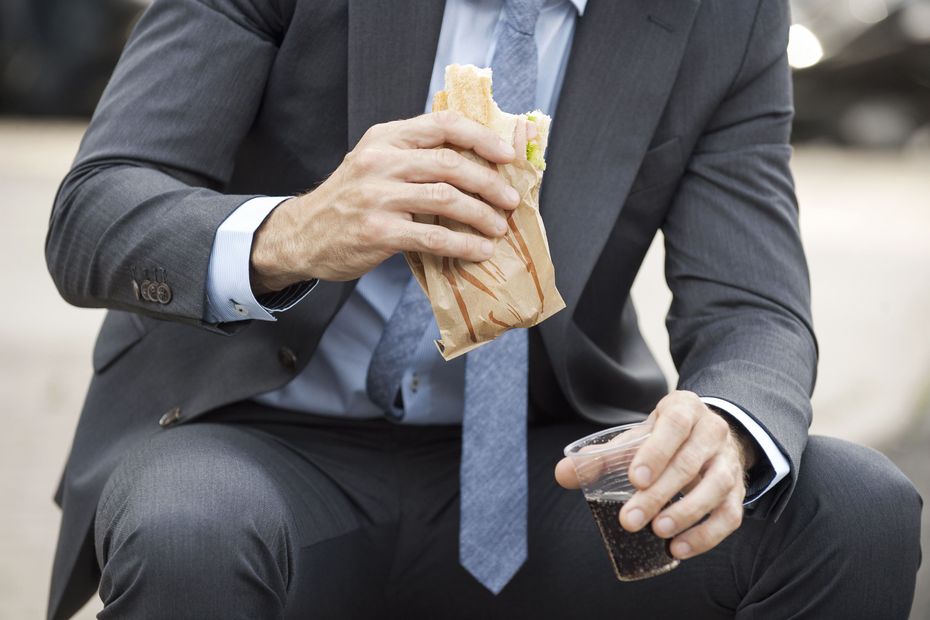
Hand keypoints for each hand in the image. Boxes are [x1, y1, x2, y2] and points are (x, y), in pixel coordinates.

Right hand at [249, 111, 519, 291]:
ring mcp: (378, 196)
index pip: (443, 124)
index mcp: (385, 137)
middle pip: (451, 163)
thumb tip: (475, 162)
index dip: (482, 137)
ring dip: (481, 214)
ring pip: (446, 199)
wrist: (302, 234)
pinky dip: (463, 244)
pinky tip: (479, 251)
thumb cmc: (349, 201)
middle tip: (510, 200)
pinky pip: (433, 236)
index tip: (507, 154)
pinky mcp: (378, 231)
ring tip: (498, 227)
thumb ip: (414, 156)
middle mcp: (381, 161)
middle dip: (489, 182)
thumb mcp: (375, 163)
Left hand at [555, 390, 757, 559]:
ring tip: (658, 532)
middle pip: (690, 462)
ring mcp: (728, 461)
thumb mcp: (636, 437)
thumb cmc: (663, 437)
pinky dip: (707, 535)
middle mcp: (712, 431)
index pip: (675, 424)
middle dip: (659, 494)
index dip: (656, 452)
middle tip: (631, 520)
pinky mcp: (738, 490)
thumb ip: (601, 456)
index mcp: (684, 409)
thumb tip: (563, 474)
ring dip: (687, 513)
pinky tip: (679, 549)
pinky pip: (730, 514)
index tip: (634, 479)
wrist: (706, 435)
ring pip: (716, 487)